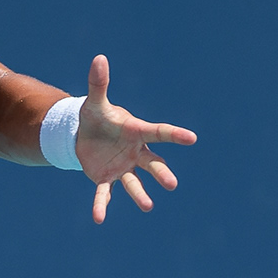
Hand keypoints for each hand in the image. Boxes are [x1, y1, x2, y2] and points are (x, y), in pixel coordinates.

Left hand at [74, 54, 195, 223]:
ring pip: (134, 182)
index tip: (192, 138)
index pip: (159, 132)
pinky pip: (105, 194)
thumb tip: (98, 57)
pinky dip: (101, 206)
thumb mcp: (95, 102)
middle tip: (171, 184)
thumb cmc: (97, 118)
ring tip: (148, 207)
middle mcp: (135, 153)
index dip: (175, 135)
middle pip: (153, 163)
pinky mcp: (107, 179)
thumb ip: (98, 83)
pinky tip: (99, 219)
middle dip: (161, 173)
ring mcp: (123, 168)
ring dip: (140, 195)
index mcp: (136, 132)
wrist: (86, 136)